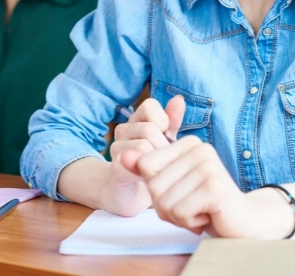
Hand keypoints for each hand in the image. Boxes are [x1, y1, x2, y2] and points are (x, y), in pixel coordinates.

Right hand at [106, 96, 184, 215]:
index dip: (163, 120)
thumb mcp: (166, 141)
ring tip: (159, 169)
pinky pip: (136, 163)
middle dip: (164, 146)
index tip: (166, 136)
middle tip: (166, 160)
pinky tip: (150, 178)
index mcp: (136, 120)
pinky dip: (148, 172)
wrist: (132, 195)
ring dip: (158, 160)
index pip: (149, 105)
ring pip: (143, 145)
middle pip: (149, 128)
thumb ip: (172, 121)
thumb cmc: (153, 165)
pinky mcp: (116, 169)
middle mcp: (123, 131)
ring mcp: (116, 150)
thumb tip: (178, 99)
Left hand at [122, 137, 294, 237]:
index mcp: (188, 142)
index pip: (145, 165)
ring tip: (199, 210)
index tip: (180, 192)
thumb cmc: (204, 203)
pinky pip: (178, 212)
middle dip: (166, 206)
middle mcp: (199, 148)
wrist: (243, 221)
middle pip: (153, 185)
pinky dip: (188, 222)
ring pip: (164, 201)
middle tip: (191, 206)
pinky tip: (206, 216)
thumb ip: (147, 170)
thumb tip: (123, 156)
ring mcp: (208, 166)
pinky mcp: (214, 188)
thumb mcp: (172, 184)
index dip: (156, 189)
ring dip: (178, 216)